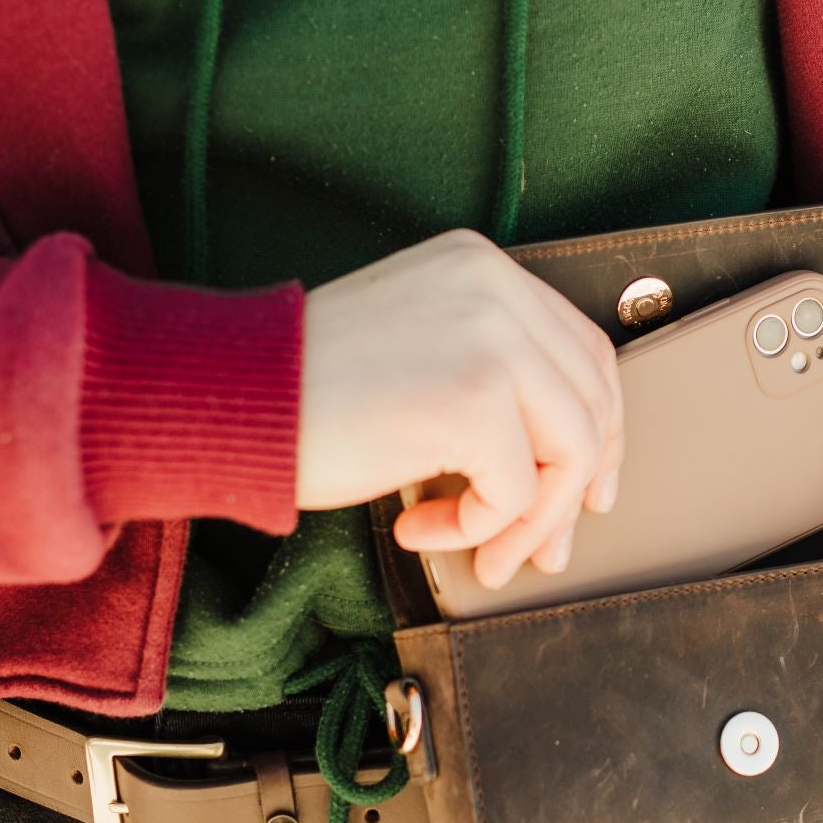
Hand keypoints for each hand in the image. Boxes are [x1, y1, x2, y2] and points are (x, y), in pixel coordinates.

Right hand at [297, 229, 623, 587]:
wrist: (224, 396)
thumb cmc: (303, 388)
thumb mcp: (413, 347)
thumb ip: (484, 373)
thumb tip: (561, 462)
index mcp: (482, 268)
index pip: (583, 350)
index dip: (598, 427)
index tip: (588, 485)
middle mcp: (496, 289)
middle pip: (590, 402)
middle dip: (575, 489)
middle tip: (546, 546)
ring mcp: (491, 340)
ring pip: (568, 452)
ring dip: (529, 523)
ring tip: (481, 554)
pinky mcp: (473, 400)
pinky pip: (515, 493)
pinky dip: (474, 529)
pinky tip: (415, 528)